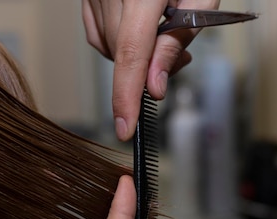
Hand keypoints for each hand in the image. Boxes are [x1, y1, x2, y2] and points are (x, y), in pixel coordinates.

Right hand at [82, 0, 220, 139]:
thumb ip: (177, 41)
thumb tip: (154, 85)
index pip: (130, 52)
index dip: (127, 95)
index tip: (126, 128)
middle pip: (121, 53)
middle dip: (148, 70)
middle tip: (180, 56)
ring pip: (108, 47)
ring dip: (135, 57)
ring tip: (165, 37)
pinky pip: (97, 34)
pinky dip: (117, 45)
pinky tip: (139, 33)